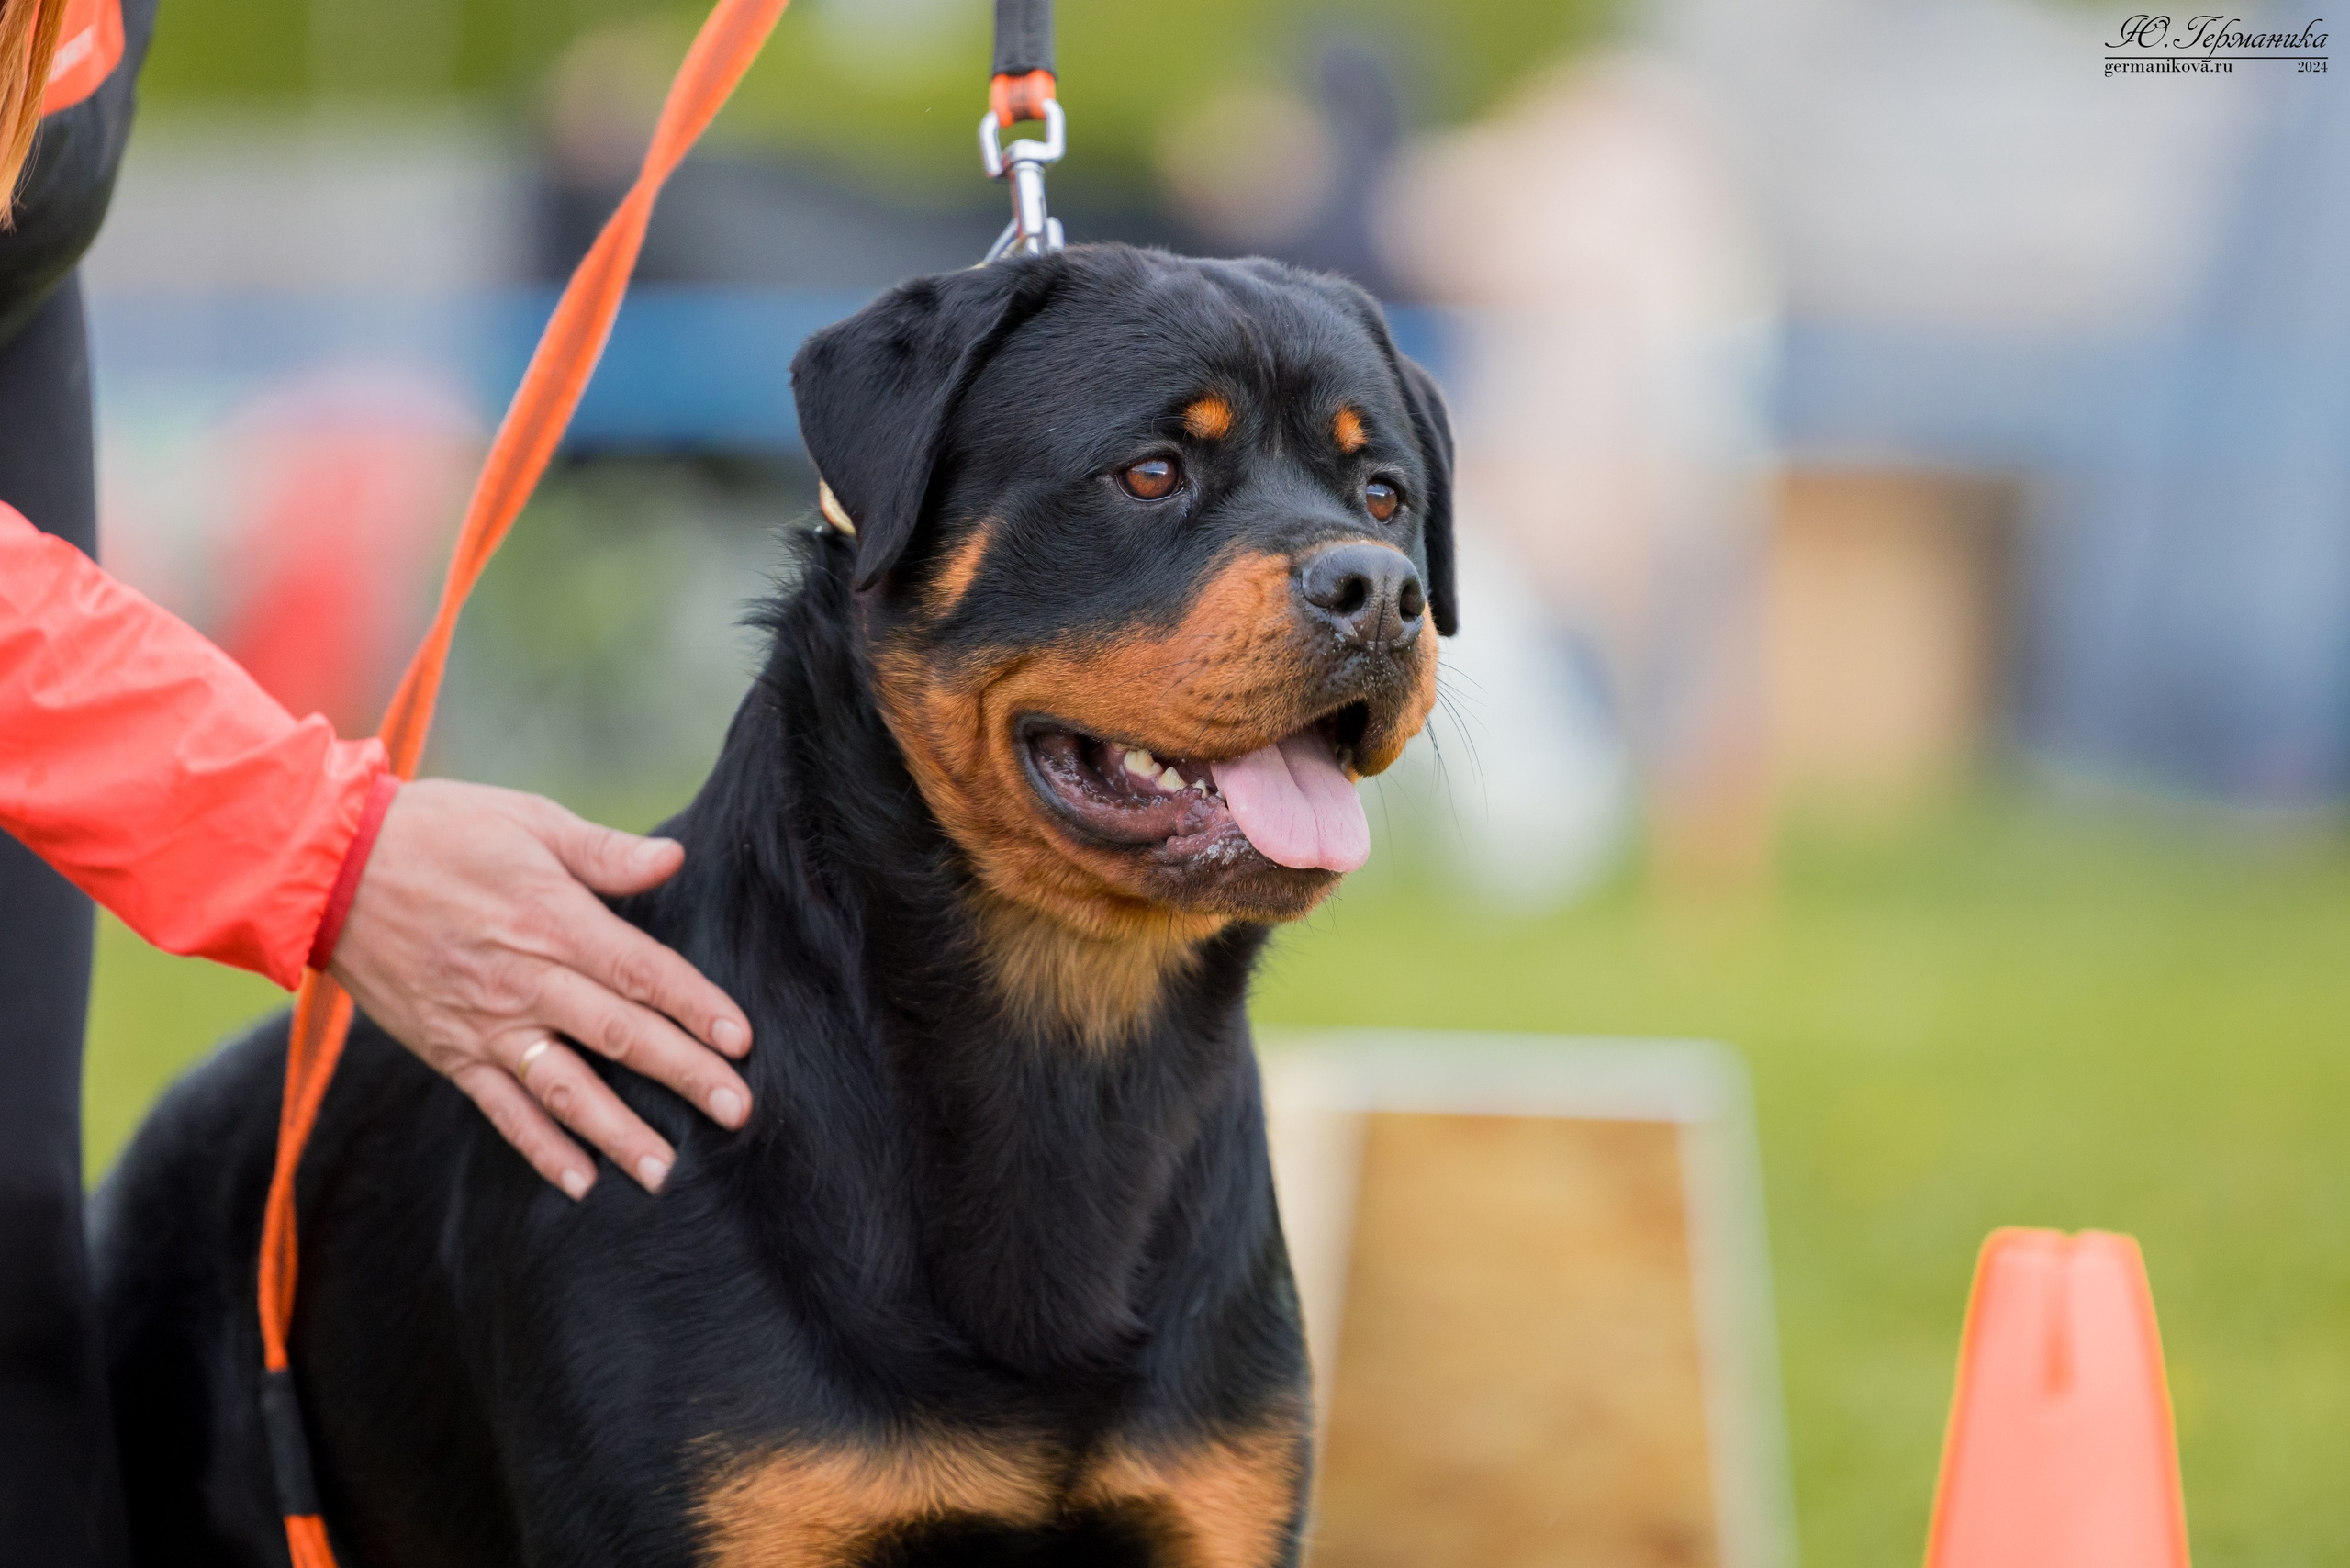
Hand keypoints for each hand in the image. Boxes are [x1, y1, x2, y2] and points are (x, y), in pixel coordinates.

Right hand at [327, 779, 750, 1199]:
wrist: (329, 869)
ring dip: (617, 1132)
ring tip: (665, 1172)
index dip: (696, 1007)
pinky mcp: (449, 1052)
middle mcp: (524, 980)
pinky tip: (581, 1181)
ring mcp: (485, 1024)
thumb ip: (603, 852)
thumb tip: (674, 859)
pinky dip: (540, 1148)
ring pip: (564, 1087)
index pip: (642, 971)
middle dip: (682, 1074)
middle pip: (618, 1034)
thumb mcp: (527, 821)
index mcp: (552, 920)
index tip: (741, 1041)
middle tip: (737, 1112)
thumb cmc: (440, 832)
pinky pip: (501, 1109)